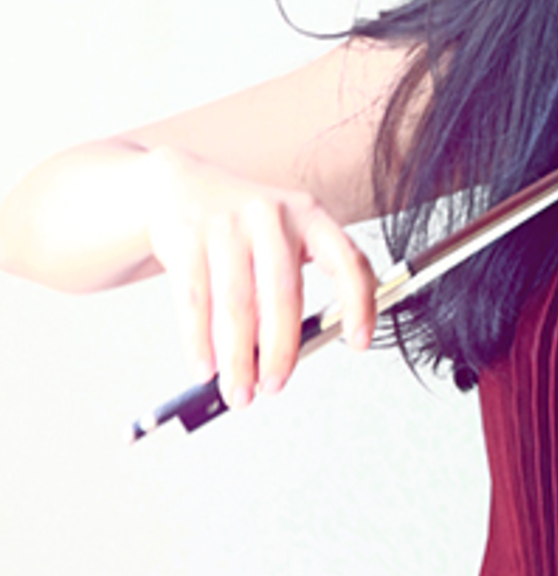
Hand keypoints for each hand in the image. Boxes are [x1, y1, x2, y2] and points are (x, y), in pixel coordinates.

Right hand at [140, 146, 377, 407]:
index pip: (347, 260)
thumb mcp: (279, 238)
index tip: (359, 342)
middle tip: (276, 385)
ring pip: (237, 305)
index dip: (359, 303)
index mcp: (309, 215)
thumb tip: (286, 354)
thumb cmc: (241, 225)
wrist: (180, 186)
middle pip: (283, 294)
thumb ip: (288, 287)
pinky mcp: (188, 239)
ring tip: (240, 389)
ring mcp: (228, 225)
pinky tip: (206, 367)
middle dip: (281, 350)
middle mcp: (272, 217)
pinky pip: (195, 301)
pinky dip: (200, 342)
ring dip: (238, 358)